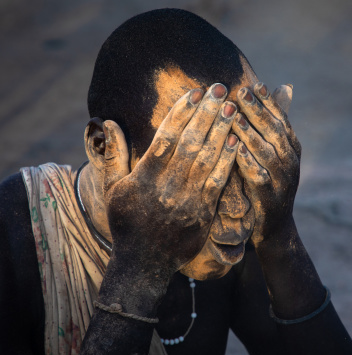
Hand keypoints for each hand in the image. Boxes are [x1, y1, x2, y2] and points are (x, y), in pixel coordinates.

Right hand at [102, 84, 239, 277]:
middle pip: (190, 142)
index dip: (182, 113)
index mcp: (145, 176)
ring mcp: (187, 199)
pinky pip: (218, 183)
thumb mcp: (112, 189)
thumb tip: (109, 122)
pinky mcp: (203, 212)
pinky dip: (227, 162)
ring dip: (221, 131)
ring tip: (232, 108)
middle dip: (206, 113)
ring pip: (206, 159)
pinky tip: (237, 143)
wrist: (144, 264)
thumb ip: (113, 155)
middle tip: (220, 88)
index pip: (166, 137)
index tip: (195, 93)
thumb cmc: (127, 223)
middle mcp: (167, 185)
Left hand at [233, 83, 300, 244]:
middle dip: (257, 111)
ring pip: (266, 151)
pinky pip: (258, 175)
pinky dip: (247, 160)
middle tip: (241, 92)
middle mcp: (291, 162)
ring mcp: (283, 180)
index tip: (255, 85)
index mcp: (292, 149)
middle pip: (275, 131)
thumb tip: (273, 97)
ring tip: (234, 116)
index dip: (269, 102)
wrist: (274, 228)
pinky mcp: (270, 197)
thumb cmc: (268, 185)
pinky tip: (234, 149)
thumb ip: (268, 132)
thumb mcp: (272, 157)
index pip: (282, 120)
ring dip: (250, 132)